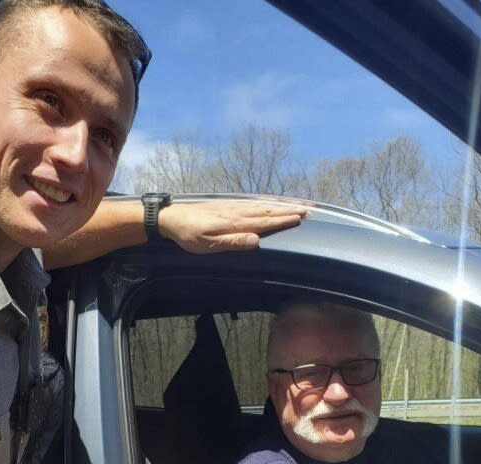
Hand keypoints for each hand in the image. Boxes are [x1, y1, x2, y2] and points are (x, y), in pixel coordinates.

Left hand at [157, 201, 306, 252]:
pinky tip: (273, 202)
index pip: (264, 221)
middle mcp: (237, 212)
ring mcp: (233, 207)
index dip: (283, 220)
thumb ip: (233, 242)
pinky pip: (253, 203)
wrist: (172, 218)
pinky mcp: (228, 205)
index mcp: (235, 223)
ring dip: (281, 205)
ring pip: (262, 205)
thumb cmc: (189, 235)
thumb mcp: (208, 244)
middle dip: (288, 210)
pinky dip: (267, 202)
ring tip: (298, 204)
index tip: (300, 218)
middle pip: (268, 211)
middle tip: (308, 209)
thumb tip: (256, 240)